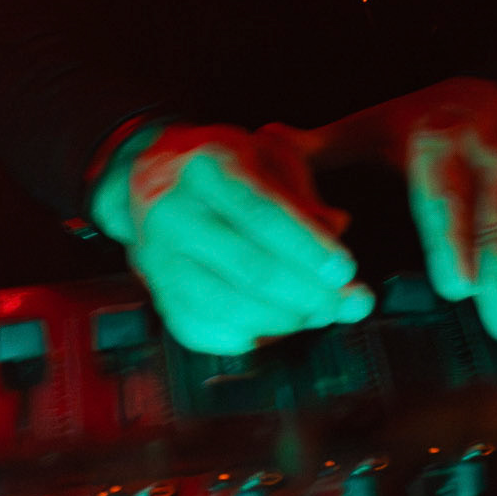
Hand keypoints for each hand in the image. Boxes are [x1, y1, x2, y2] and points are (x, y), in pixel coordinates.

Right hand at [90, 121, 375, 354]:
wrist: (151, 173)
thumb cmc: (225, 166)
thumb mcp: (266, 157)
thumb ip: (304, 194)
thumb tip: (338, 227)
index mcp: (207, 167)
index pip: (263, 214)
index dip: (307, 247)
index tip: (345, 270)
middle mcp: (175, 212)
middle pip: (248, 266)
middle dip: (306, 293)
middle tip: (344, 303)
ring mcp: (159, 256)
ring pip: (224, 305)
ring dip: (281, 320)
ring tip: (316, 314)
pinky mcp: (155, 290)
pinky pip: (196, 329)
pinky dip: (240, 338)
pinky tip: (272, 331)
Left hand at [290, 77, 496, 341]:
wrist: (486, 88)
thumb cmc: (415, 123)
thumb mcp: (369, 126)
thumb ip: (321, 144)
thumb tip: (266, 140)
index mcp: (437, 137)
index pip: (446, 195)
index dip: (454, 241)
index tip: (456, 286)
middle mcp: (487, 147)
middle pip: (496, 219)